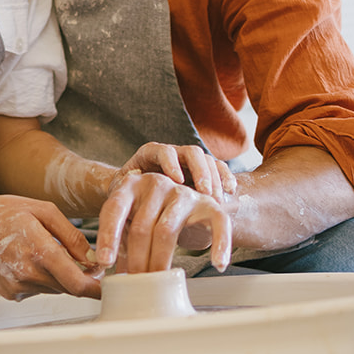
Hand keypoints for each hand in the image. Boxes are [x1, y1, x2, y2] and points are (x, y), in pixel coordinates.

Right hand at [0, 192, 102, 300]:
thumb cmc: (5, 213)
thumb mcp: (44, 212)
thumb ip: (72, 236)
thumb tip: (93, 259)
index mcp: (39, 251)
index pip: (77, 283)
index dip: (97, 288)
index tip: (109, 286)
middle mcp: (27, 274)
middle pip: (69, 287)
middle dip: (80, 277)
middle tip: (81, 259)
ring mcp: (17, 287)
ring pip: (54, 289)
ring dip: (59, 276)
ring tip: (43, 251)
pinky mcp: (10, 293)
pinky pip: (37, 290)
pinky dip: (41, 278)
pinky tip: (27, 259)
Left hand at [96, 169, 231, 274]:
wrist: (189, 200)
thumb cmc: (152, 215)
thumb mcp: (130, 222)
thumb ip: (118, 242)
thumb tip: (106, 273)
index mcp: (130, 185)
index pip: (113, 209)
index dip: (107, 236)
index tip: (106, 262)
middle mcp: (156, 183)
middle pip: (141, 225)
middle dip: (136, 259)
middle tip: (135, 282)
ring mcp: (183, 193)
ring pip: (167, 230)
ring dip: (160, 261)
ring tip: (157, 281)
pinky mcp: (208, 204)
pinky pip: (217, 223)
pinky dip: (219, 244)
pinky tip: (218, 264)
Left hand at [119, 142, 236, 204]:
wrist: (138, 202)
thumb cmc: (127, 197)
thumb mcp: (122, 191)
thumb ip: (126, 186)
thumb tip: (133, 179)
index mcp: (151, 154)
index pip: (163, 150)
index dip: (171, 163)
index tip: (177, 181)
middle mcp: (173, 154)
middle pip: (191, 152)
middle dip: (200, 171)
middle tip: (205, 192)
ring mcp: (190, 163)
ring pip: (208, 160)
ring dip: (215, 179)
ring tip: (217, 200)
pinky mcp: (204, 173)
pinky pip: (219, 169)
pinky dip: (226, 178)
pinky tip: (231, 192)